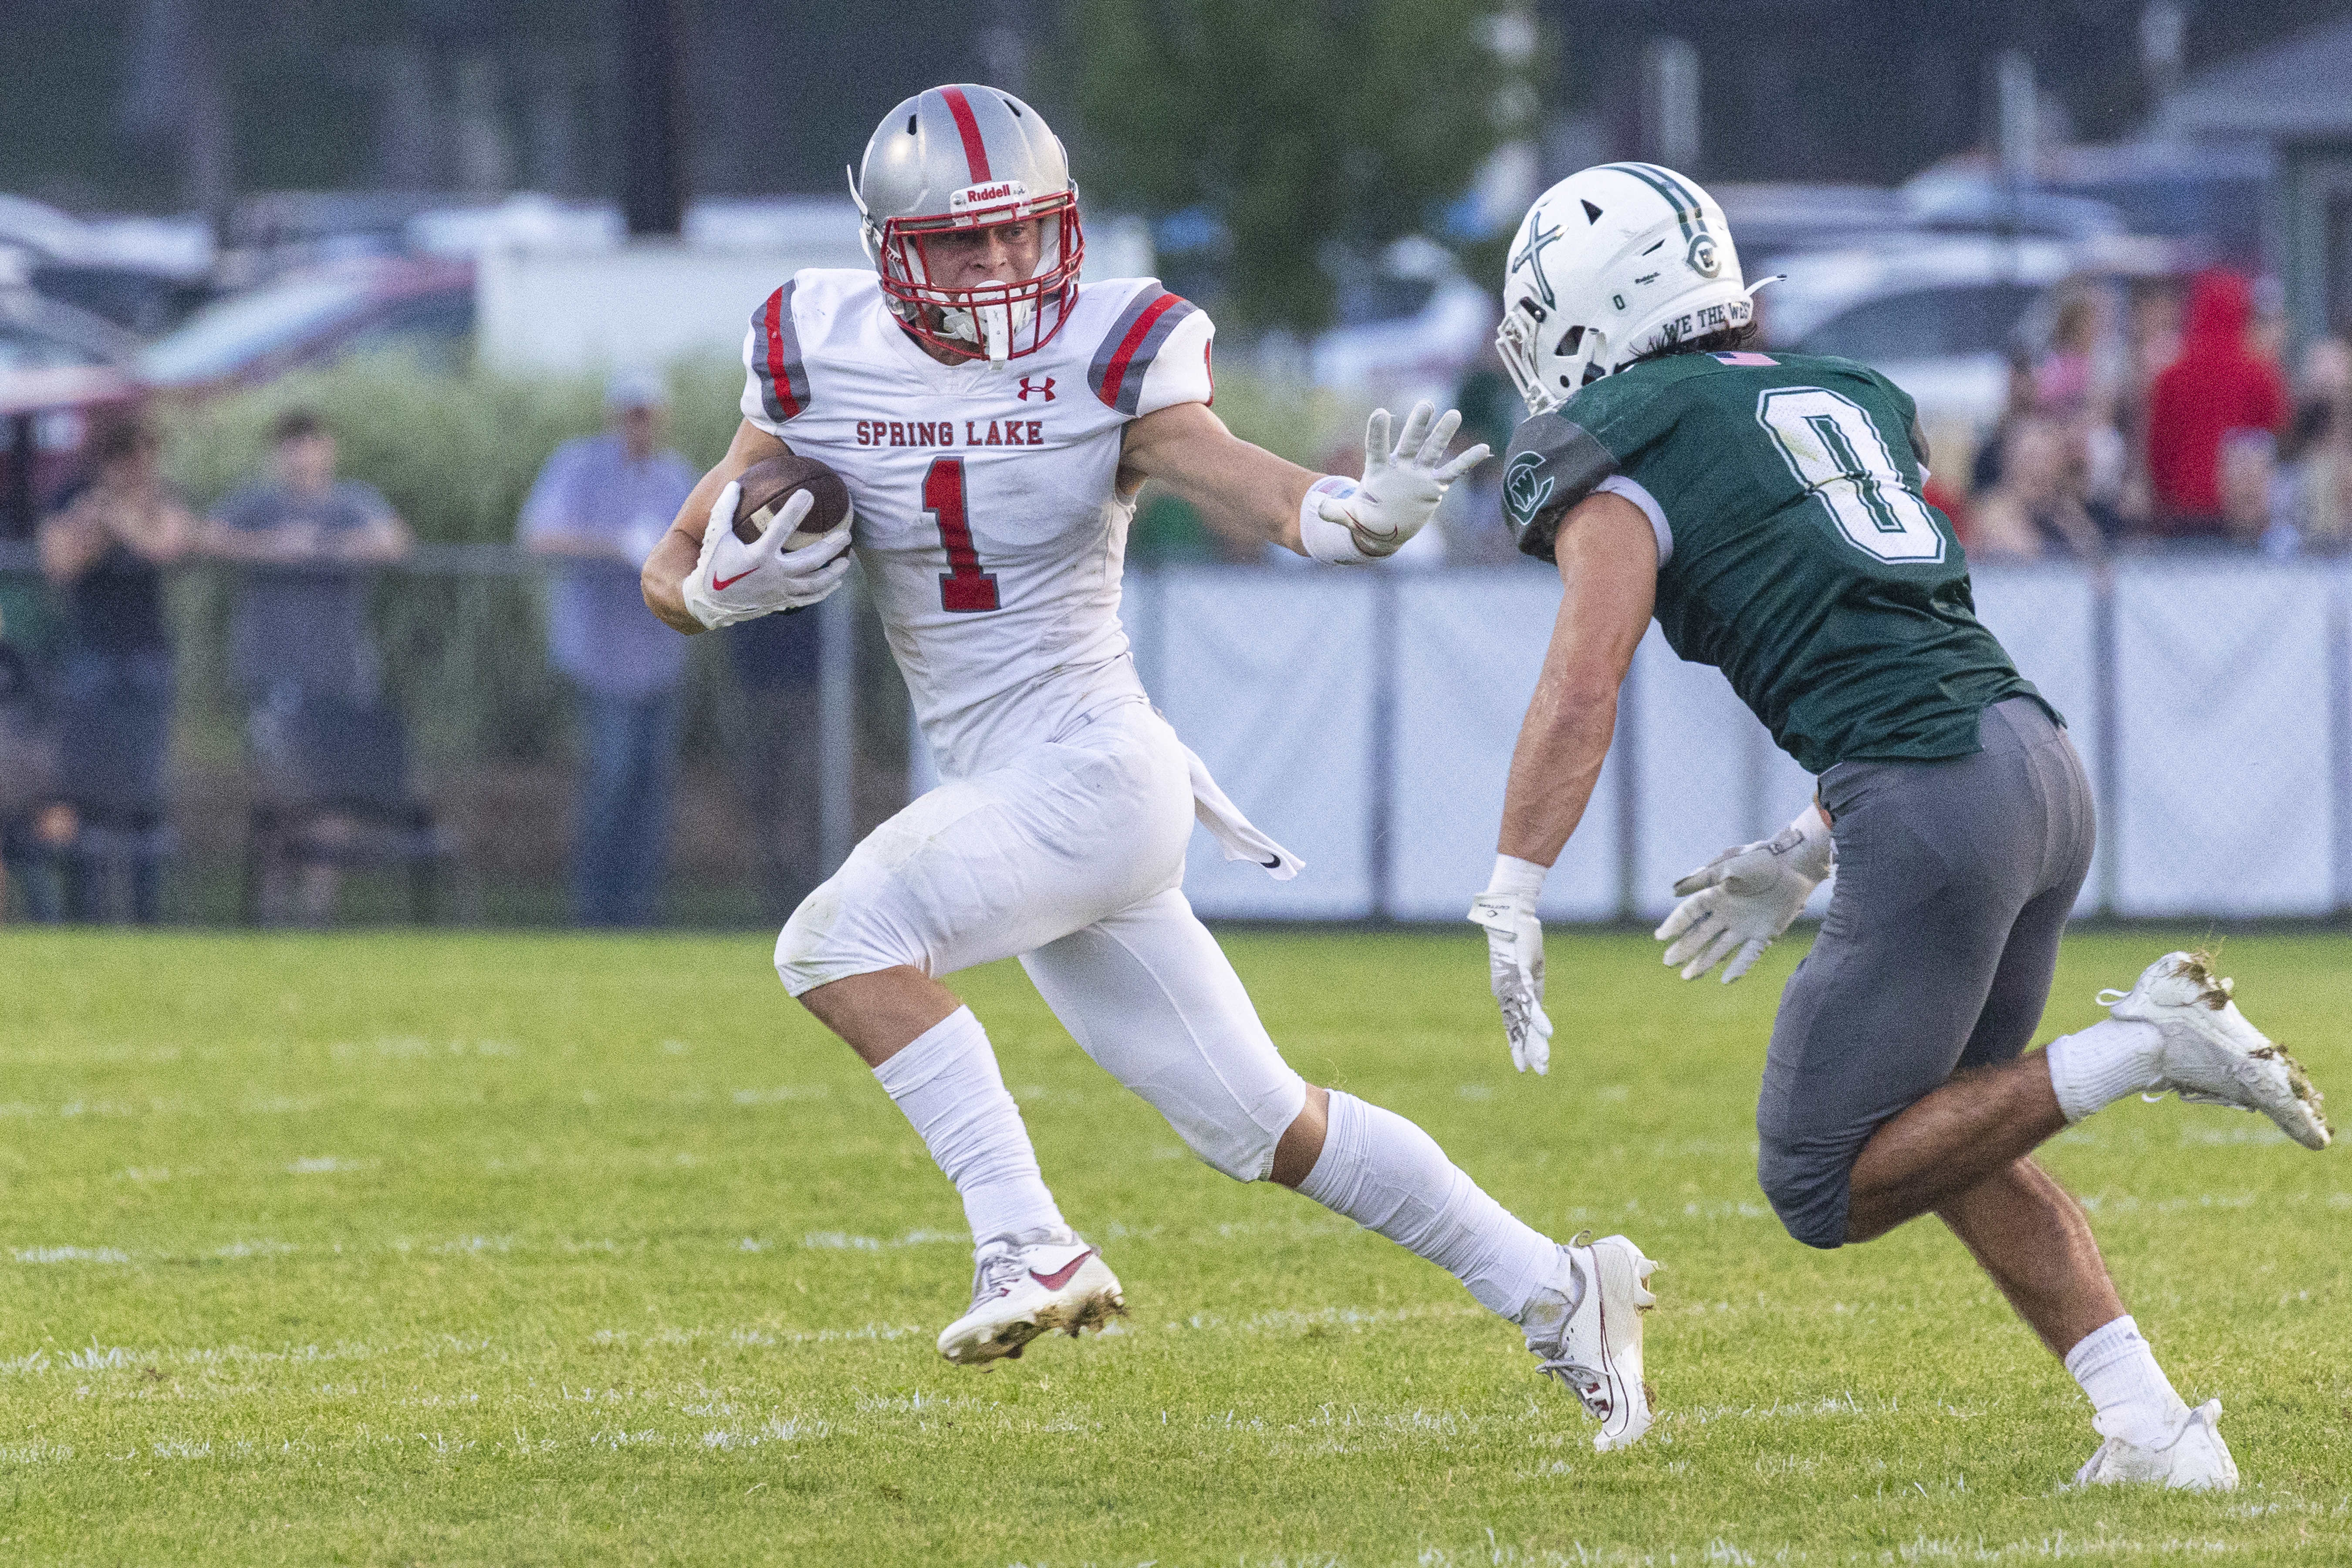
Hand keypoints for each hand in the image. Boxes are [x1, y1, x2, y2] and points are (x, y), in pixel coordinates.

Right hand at [681, 482, 852, 629]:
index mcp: (757, 556)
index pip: (780, 529)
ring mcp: (779, 590)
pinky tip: (835, 583)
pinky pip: (808, 598)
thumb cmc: (714, 564)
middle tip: (846, 534)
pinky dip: (823, 591)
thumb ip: (725, 509)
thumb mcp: (715, 535)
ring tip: (846, 561)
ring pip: (813, 583)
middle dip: (830, 547)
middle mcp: (772, 574)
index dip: (794, 510)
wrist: (710, 601)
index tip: (808, 494)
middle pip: (809, 561)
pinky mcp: (781, 601)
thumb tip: (735, 483)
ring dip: (832, 573)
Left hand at [1318, 401, 1490, 556]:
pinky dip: (1468, 461)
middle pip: (1409, 442)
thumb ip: (1334, 512)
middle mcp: (1400, 467)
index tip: (1381, 413)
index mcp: (1377, 471)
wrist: (1383, 531)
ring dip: (1443, 434)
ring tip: (1454, 414)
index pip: (1377, 447)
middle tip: (1426, 404)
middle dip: (1418, 424)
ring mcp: (1418, 474)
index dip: (1379, 432)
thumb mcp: (1348, 517)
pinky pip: (1453, 471)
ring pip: (1432, 450)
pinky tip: (1485, 448)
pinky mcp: (1434, 486)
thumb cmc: (1364, 520)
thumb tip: (1318, 507)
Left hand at [1468, 890, 1552, 1073]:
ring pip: (1523, 1019)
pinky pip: (1529, 1000)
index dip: (1519, 1046)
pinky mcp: (1518, 973)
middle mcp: (1507, 994)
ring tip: (1544, 1060)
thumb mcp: (1533, 971)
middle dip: (1528, 1051)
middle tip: (1538, 1072)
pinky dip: (1538, 1016)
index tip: (1525, 1067)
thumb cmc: (1522, 941)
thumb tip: (1537, 1010)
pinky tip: (1546, 1032)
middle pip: (1518, 1028)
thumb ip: (1534, 990)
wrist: (1512, 915)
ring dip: (1535, 1040)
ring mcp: (1511, 985)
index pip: (1515, 1026)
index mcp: (1511, 995)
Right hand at [1654, 812, 1833, 982]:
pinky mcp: (1764, 933)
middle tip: (1668, 962)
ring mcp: (1745, 925)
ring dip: (1704, 963)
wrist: (1793, 862)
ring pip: (1720, 949)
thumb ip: (1700, 879)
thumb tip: (1673, 892)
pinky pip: (1749, 954)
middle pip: (1700, 935)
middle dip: (1684, 949)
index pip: (1689, 913)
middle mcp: (1727, 913)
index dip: (1675, 924)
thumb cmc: (1758, 858)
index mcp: (1715, 895)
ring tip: (1688, 977)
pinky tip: (1726, 980)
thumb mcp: (1725, 866)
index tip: (1660, 937)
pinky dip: (1739, 967)